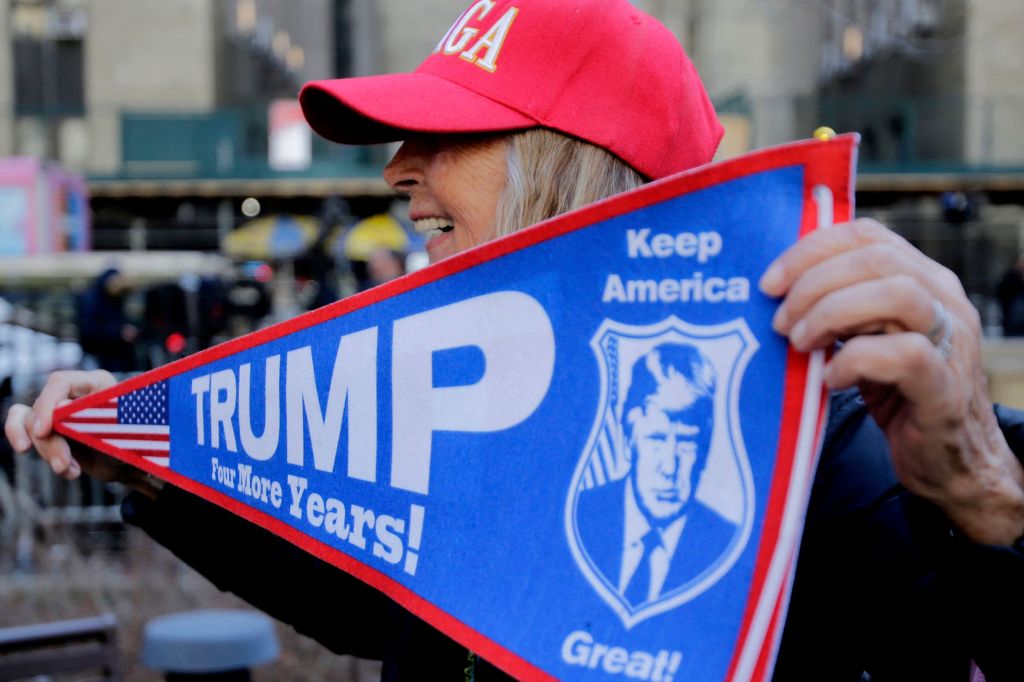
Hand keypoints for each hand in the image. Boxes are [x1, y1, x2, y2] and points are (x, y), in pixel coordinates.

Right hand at [4, 370, 159, 496]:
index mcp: (95, 383)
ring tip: (69, 470)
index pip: (60, 382)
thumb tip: (62, 405)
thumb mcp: (118, 432)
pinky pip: (20, 425)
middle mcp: (74, 393)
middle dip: (50, 442)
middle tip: (64, 464)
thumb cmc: (133, 443)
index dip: (47, 405)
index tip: (43, 431)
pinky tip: (60, 467)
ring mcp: (58, 410)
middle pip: (42, 409)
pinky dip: (25, 443)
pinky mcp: (48, 428)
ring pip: (30, 424)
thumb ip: (93, 418)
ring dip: (47, 452)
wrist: (131, 466)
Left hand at [760, 218, 1023, 544]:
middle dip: (814, 284)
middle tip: (780, 322)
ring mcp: (952, 342)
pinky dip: (855, 360)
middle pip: (876, 259)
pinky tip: (830, 379)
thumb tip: (776, 291)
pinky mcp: (947, 387)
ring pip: (897, 294)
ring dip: (833, 313)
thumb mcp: (865, 337)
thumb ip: (838, 307)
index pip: (867, 235)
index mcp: (923, 279)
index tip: (770, 283)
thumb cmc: (897, 393)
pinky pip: (905, 354)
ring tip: (801, 343)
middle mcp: (945, 301)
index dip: (811, 250)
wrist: (948, 459)